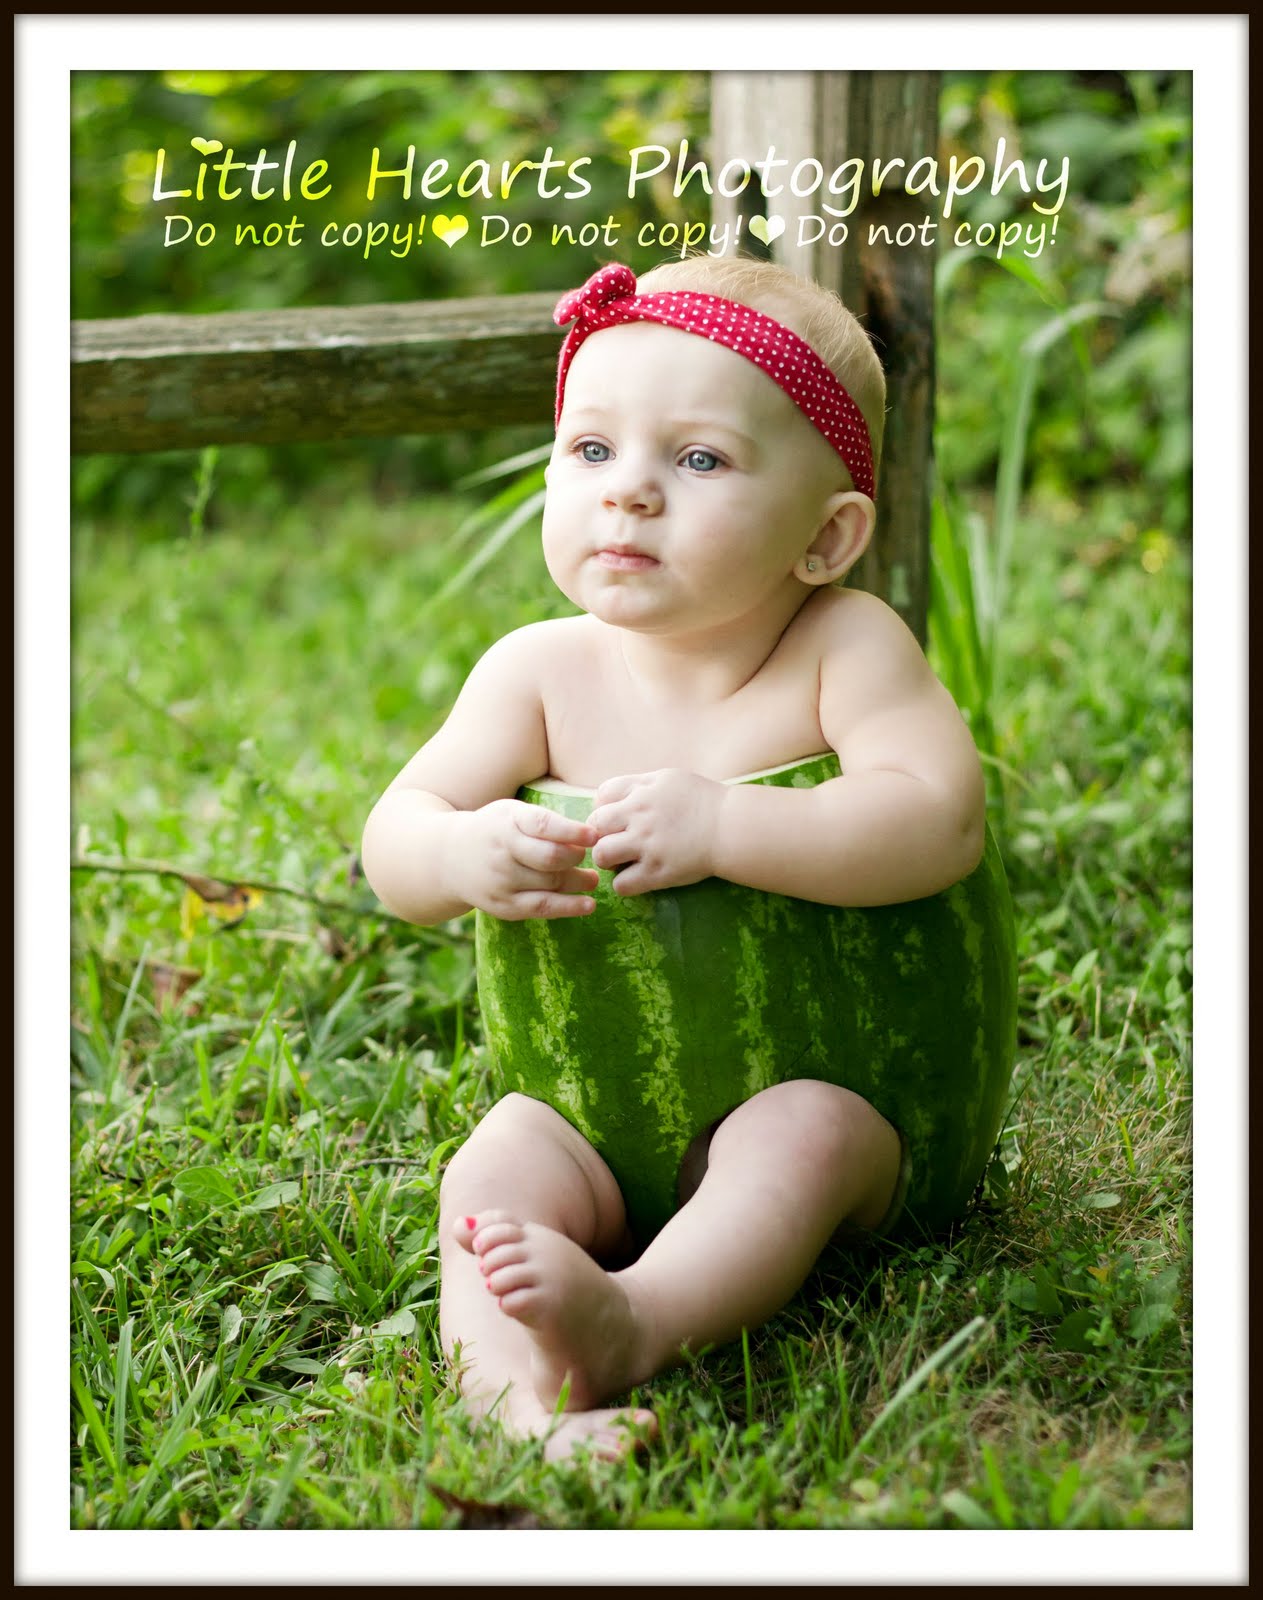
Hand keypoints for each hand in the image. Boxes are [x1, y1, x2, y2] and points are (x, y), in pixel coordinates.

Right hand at [448, 799, 598, 919]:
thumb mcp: (512, 813)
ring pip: (550, 884)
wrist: (448, 858)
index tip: (594, 835)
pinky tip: (588, 905)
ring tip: (591, 880)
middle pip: (550, 858)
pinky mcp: (503, 906)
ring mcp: (501, 882)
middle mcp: (502, 852)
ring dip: (578, 882)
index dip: (572, 832)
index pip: (543, 825)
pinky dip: (569, 908)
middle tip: (592, 857)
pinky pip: (542, 908)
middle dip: (577, 858)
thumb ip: (545, 821)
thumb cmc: (495, 830)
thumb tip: (590, 835)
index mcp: (507, 823)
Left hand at [588, 769, 725, 895]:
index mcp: (643, 791)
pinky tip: (637, 878)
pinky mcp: (658, 872)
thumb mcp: (669, 779)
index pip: (602, 796)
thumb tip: (609, 796)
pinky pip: (621, 885)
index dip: (604, 808)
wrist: (732, 827)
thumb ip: (639, 784)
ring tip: (622, 862)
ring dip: (608, 860)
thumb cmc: (703, 801)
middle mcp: (641, 816)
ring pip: (602, 856)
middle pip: (595, 825)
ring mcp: (648, 845)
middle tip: (616, 842)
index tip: (616, 819)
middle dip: (600, 834)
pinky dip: (624, 884)